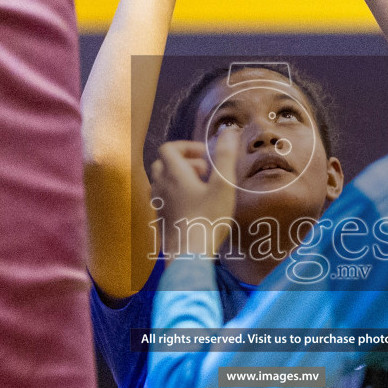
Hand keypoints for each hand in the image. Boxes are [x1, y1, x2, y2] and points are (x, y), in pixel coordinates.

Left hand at [149, 129, 240, 257]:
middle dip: (183, 162)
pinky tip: (192, 207)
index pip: (169, 148)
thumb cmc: (207, 219)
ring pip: (161, 181)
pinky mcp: (159, 219)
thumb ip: (226, 156)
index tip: (204, 155)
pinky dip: (174, 194)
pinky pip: (162, 198)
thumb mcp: (223, 185)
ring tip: (199, 188)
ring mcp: (158, 203)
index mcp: (174, 173)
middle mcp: (161, 185)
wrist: (189, 256)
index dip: (186, 146)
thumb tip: (229, 131)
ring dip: (178, 178)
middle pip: (163, 163)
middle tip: (204, 171)